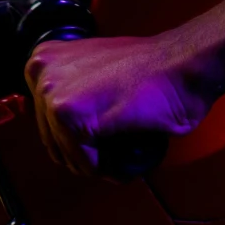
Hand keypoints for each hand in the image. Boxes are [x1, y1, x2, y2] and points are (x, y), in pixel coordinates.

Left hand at [24, 32, 222, 177]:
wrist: (182, 67)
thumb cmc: (152, 71)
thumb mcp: (94, 70)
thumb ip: (70, 89)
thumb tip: (61, 129)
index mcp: (44, 58)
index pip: (44, 121)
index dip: (76, 136)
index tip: (101, 131)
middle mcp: (42, 71)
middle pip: (53, 142)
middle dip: (87, 152)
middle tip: (116, 143)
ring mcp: (52, 92)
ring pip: (68, 156)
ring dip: (99, 161)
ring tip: (123, 145)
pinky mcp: (69, 115)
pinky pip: (85, 163)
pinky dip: (109, 166)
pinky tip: (126, 147)